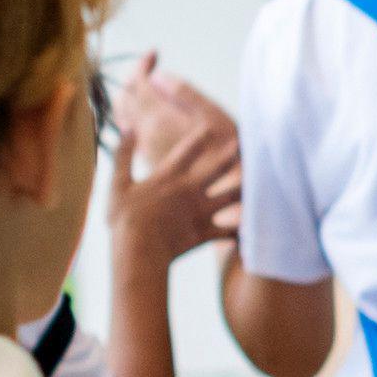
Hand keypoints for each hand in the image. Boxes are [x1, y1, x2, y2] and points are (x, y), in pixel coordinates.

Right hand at [108, 59, 243, 276]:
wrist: (139, 250)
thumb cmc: (125, 219)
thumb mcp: (118, 183)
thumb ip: (123, 156)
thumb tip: (127, 129)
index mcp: (168, 177)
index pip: (187, 150)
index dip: (201, 136)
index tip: (212, 126)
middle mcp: (189, 190)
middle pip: (217, 168)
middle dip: (232, 154)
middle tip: (246, 143)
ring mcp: (200, 212)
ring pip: (229, 196)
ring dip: (244, 187)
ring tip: (259, 179)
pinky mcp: (205, 233)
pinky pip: (228, 230)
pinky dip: (240, 228)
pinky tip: (253, 225)